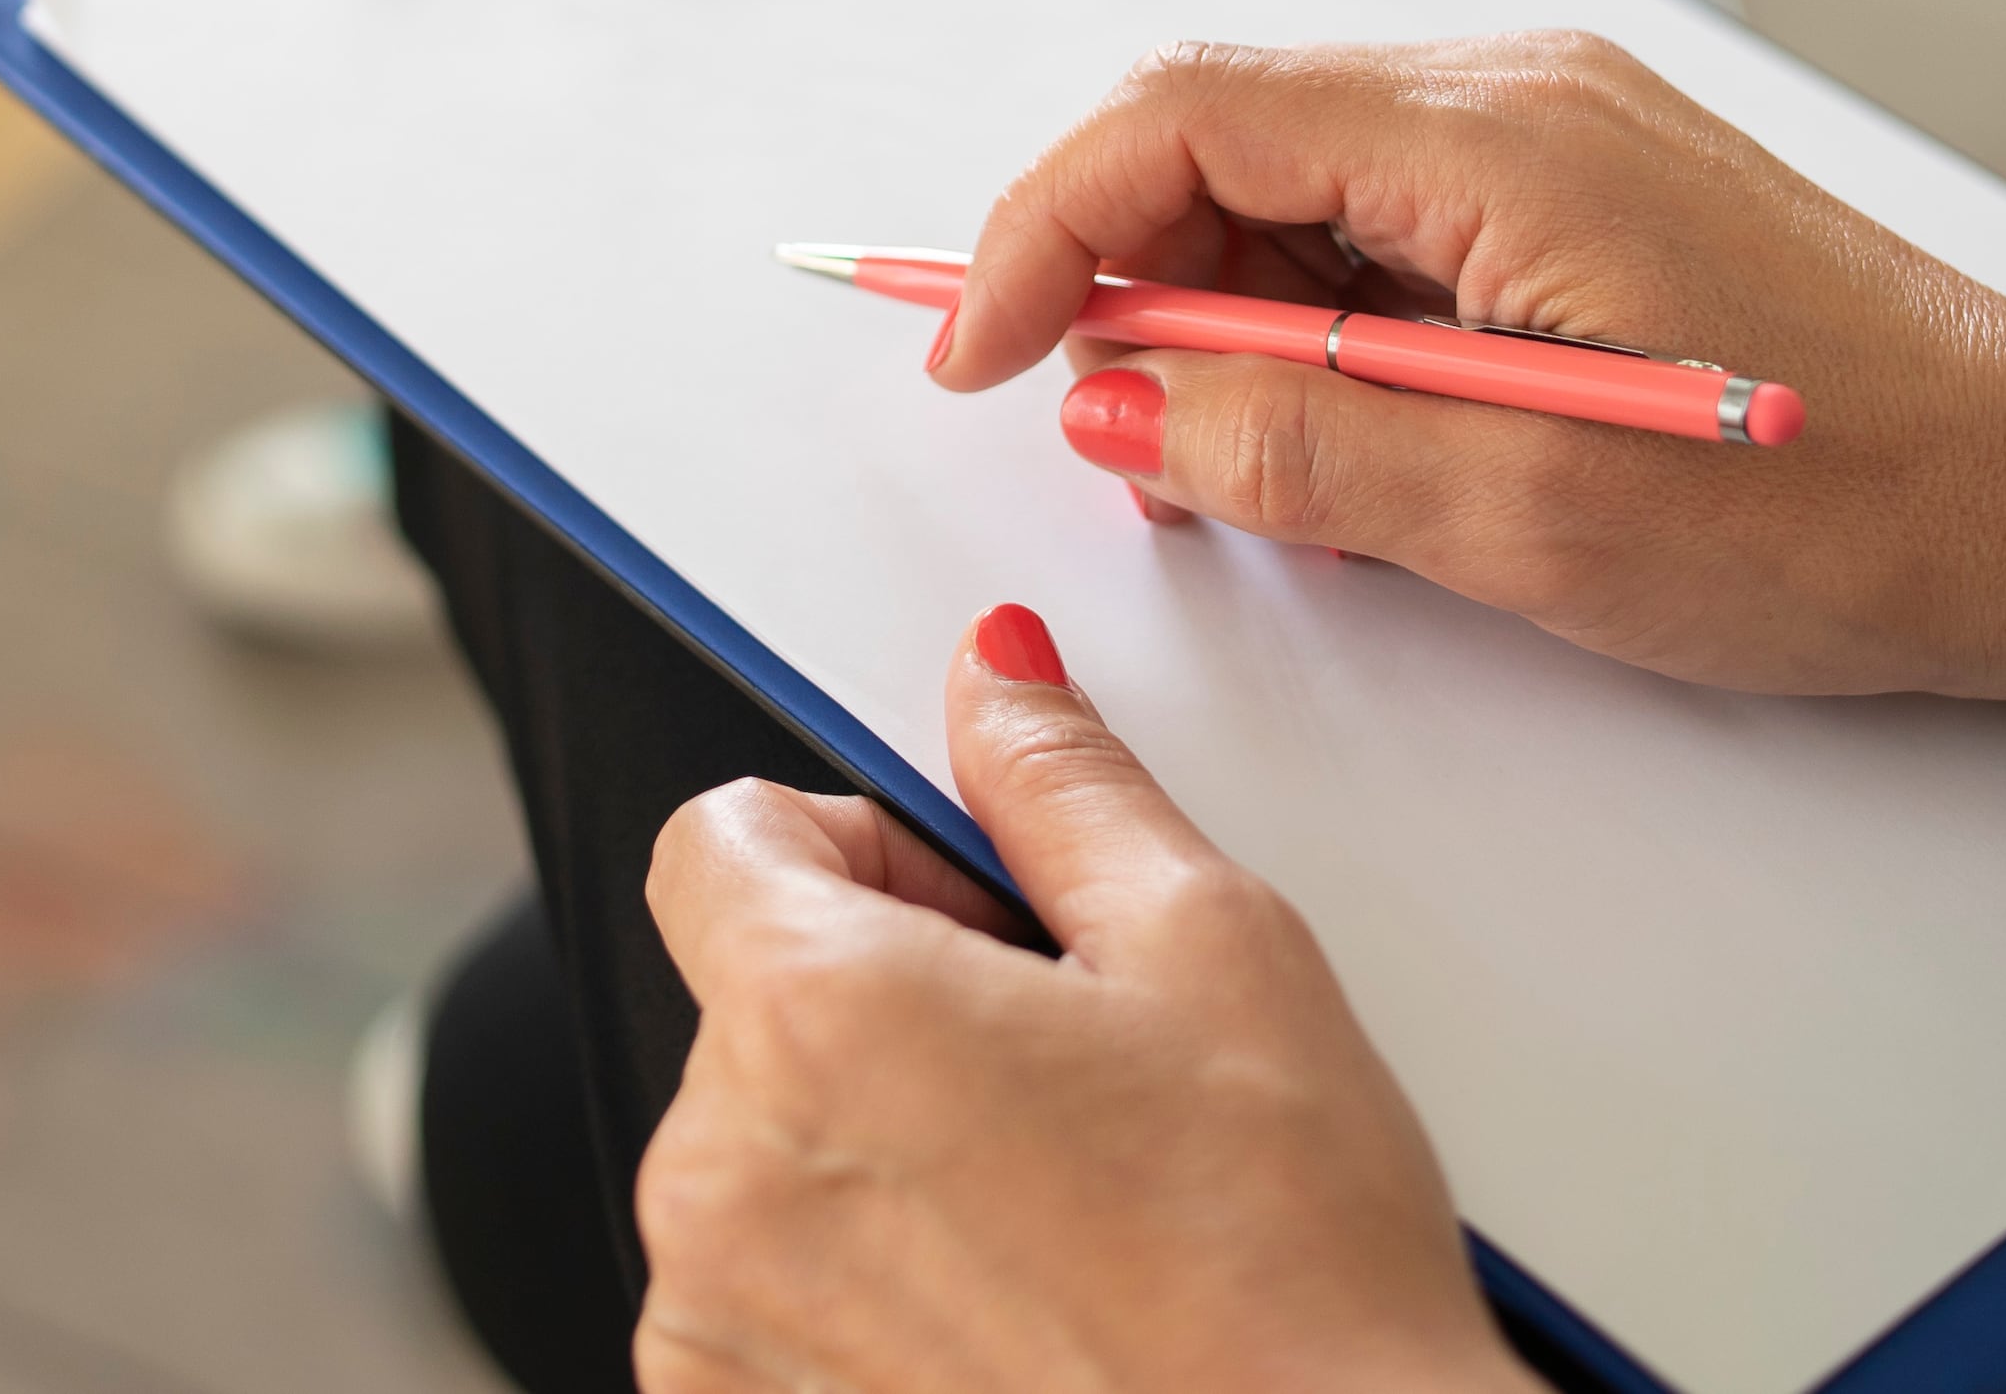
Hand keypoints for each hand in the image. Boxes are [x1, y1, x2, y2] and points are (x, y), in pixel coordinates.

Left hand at [637, 608, 1521, 1393]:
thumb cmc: (1287, 1284)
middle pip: (754, 1005)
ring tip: (1057, 1216)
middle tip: (1064, 1082)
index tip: (969, 910)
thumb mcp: (1212, 948)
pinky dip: (861, 1296)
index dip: (862, 850)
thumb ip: (1061, 781)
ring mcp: (718, 1329)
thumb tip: (994, 677)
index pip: (723, 836)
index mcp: (810, 1019)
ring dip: (874, 1160)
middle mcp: (720, 1181)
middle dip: (887, 1011)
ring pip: (765, 1160)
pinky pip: (762, 1306)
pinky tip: (1012, 1315)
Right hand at [932, 34, 2005, 700]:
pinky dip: (1323, 328)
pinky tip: (1363, 446)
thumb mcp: (1527, 519)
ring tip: (1273, 481)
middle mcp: (1513, 92)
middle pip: (1220, 138)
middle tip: (1133, 457)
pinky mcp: (1588, 194)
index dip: (1044, 235)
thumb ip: (1292, 453)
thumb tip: (1115, 412)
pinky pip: (1385, 226)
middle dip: (1133, 289)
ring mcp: (1557, 135)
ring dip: (1233, 322)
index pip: (1175, 118)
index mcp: (1492, 135)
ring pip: (1295, 187)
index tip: (982, 366)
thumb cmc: (1850, 516)